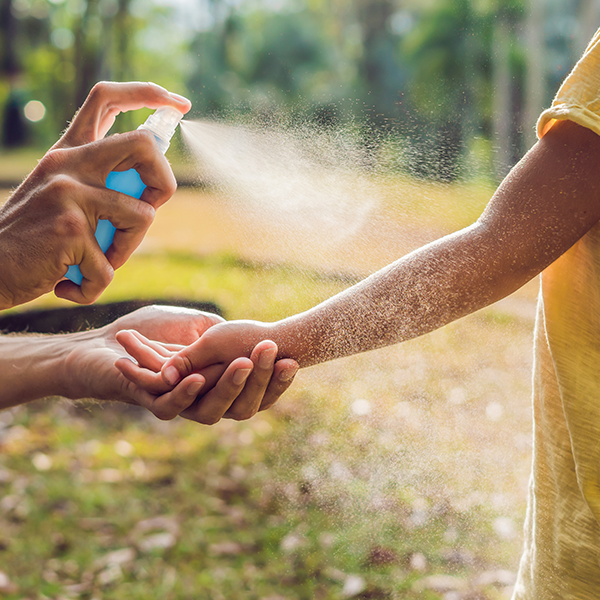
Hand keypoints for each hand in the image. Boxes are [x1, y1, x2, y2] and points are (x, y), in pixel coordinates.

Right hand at [0, 81, 190, 308]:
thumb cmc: (34, 238)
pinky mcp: (70, 229)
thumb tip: (151, 185)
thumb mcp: (60, 196)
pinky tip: (69, 284)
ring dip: (127, 250)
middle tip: (150, 208)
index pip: (106, 99)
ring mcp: (69, 193)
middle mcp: (68, 164)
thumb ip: (98, 183)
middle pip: (143, 145)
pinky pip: (111, 267)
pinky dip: (94, 285)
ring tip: (96, 262)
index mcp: (67, 153)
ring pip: (143, 216)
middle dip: (164, 181)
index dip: (147, 93)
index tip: (177, 104)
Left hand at [64, 306, 296, 422]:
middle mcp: (205, 401)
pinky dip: (185, 393)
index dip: (275, 380)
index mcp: (220, 386)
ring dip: (228, 385)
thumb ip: (226, 337)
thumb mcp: (201, 327)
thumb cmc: (155, 330)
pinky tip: (196, 378)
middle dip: (258, 378)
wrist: (109, 341)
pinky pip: (173, 406)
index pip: (257, 391)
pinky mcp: (152, 404)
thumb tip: (264, 340)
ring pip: (212, 408)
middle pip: (241, 403)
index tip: (292, 360)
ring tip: (243, 362)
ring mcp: (180, 406)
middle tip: (271, 351)